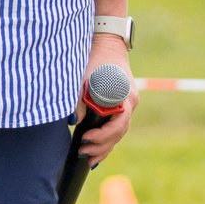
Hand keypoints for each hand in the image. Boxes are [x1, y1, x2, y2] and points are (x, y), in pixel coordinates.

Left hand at [75, 35, 134, 164]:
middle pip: (119, 133)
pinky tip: (96, 153)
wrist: (108, 44)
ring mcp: (128, 105)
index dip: (102, 136)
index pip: (118, 125)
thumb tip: (74, 122)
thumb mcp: (85, 77)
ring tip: (88, 159)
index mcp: (124, 97)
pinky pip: (117, 127)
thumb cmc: (96, 59)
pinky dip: (107, 140)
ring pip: (119, 133)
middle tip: (82, 153)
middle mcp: (130, 103)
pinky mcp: (122, 106)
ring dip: (104, 147)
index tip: (85, 138)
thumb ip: (80, 100)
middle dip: (100, 146)